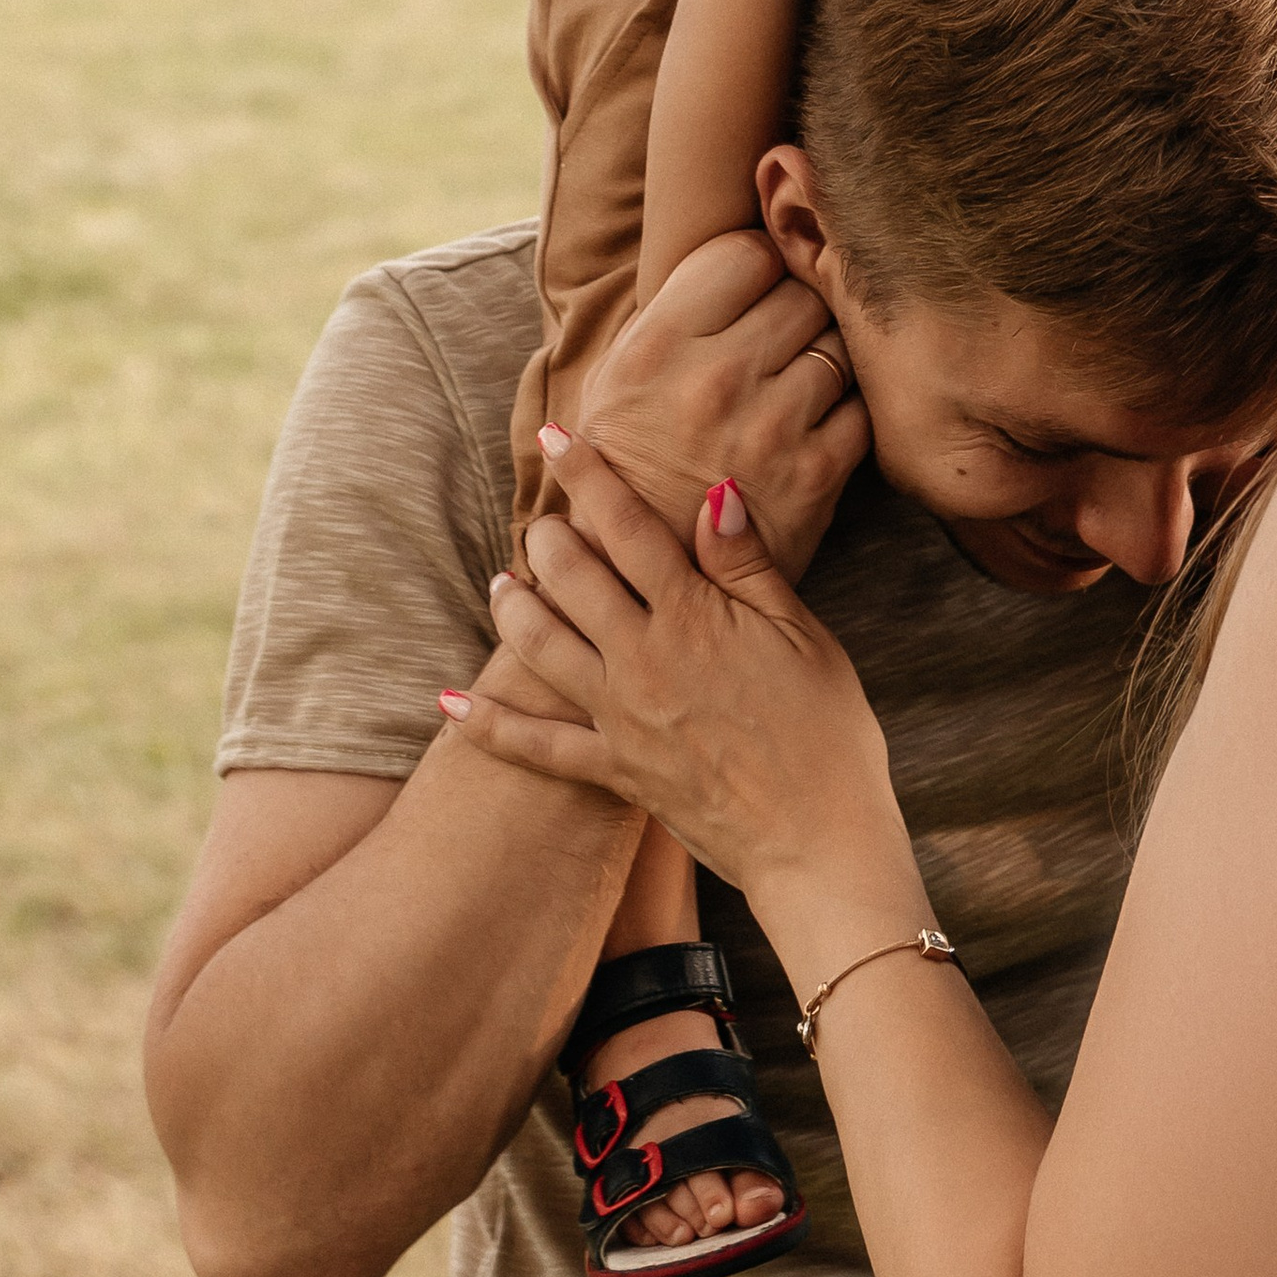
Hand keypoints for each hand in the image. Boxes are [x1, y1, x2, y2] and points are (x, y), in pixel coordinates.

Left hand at [445, 430, 910, 914]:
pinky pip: (536, 746)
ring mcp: (621, 716)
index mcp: (694, 614)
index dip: (590, 476)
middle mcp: (644, 657)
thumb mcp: (802, 632)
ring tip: (503, 582)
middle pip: (572, 577)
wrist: (817, 839)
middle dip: (547, 536)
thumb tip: (713, 490)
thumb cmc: (827, 731)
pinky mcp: (614, 770)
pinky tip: (450, 702)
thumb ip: (748, 563)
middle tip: (541, 515)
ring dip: (514, 607)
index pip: (629, 526)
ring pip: (541, 646)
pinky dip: (489, 723)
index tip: (559, 437)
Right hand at [583, 229, 867, 579]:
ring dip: (827, 359)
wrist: (640, 581)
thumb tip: (740, 254)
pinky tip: (817, 425)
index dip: (758, 270)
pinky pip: (861, 408)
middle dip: (797, 312)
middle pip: (802, 294)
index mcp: (658, 346)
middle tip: (781, 341)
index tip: (754, 294)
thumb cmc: (629, 468)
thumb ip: (673, 316)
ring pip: (839, 346)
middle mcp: (715, 379)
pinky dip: (847, 411)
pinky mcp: (815, 474)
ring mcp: (771, 426)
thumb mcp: (616, 379)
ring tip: (797, 384)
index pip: (747, 254)